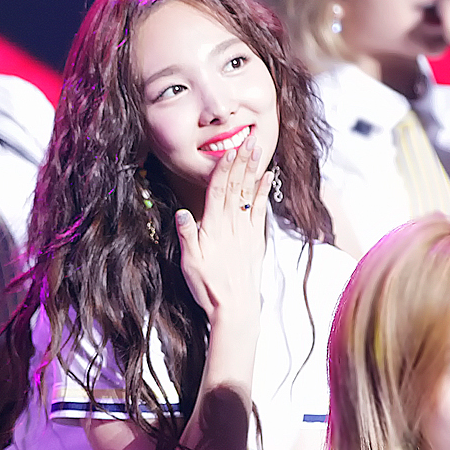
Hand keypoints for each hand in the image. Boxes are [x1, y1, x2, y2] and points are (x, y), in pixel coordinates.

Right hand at [174, 136, 273, 318]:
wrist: (236, 309)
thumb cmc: (208, 287)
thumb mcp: (190, 263)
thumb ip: (187, 236)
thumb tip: (182, 212)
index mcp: (213, 228)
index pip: (218, 191)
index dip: (224, 169)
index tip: (229, 149)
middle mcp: (232, 226)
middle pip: (236, 187)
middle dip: (242, 162)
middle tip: (249, 139)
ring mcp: (246, 232)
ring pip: (249, 195)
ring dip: (253, 171)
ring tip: (259, 150)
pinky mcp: (255, 241)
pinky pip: (260, 211)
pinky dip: (264, 193)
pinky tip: (267, 179)